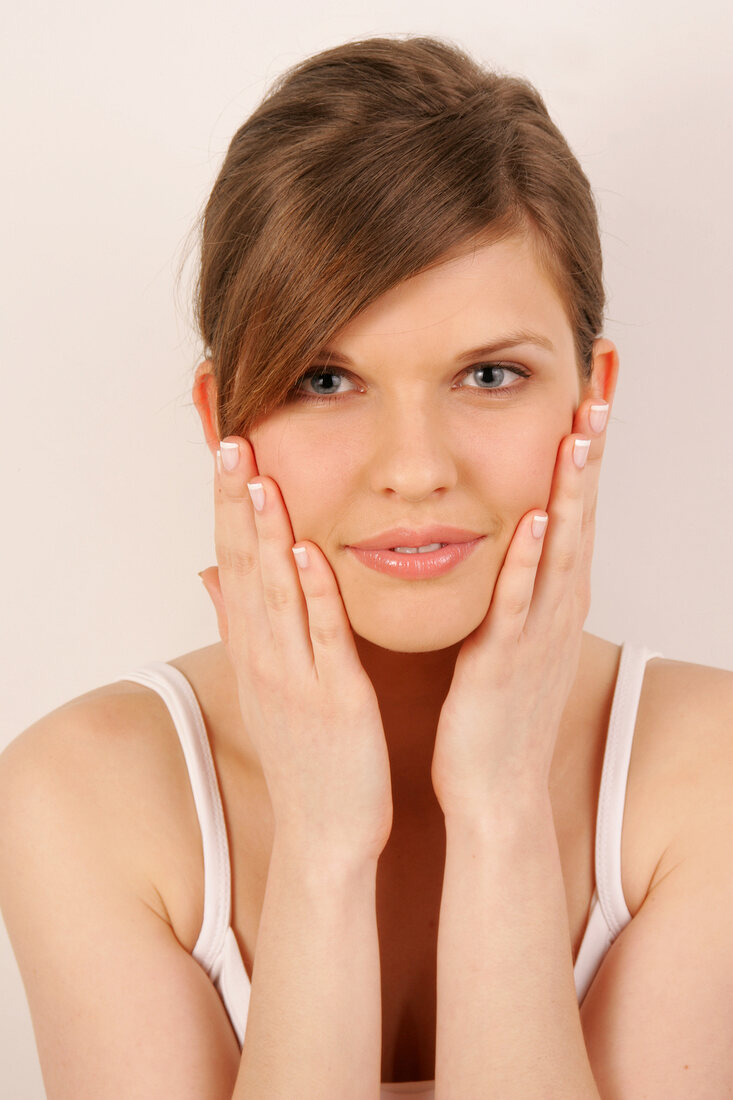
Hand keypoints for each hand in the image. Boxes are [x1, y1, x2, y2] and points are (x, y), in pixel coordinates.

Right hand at [199, 436, 392, 862]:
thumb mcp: (265, 685)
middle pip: (243, 568)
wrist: (327, 831)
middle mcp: (265, 657)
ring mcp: (296, 677)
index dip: (225, 507)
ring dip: (264, 537)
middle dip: (235, 505)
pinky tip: (306, 553)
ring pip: (275, 594)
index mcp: (254, 650)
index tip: (226, 450)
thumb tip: (208, 573)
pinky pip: (323, 639)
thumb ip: (240, 625)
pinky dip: (313, 595)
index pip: (232, 563)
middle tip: (230, 442)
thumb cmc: (306, 753)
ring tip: (258, 480)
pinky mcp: (336, 698)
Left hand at [430, 396, 609, 821]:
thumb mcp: (512, 631)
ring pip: (560, 549)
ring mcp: (535, 633)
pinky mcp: (503, 663)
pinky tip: (532, 520)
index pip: (573, 506)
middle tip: (602, 382)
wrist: (493, 786)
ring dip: (571, 491)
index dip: (585, 447)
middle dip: (591, 448)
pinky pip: (517, 606)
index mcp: (551, 595)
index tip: (592, 386)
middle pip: (580, 513)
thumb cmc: (494, 707)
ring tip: (579, 431)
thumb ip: (516, 581)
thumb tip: (513, 531)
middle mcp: (555, 606)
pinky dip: (527, 563)